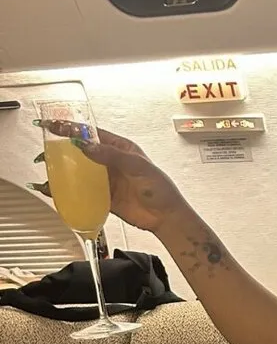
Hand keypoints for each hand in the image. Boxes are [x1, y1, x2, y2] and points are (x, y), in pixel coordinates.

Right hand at [33, 122, 185, 233]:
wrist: (166, 217)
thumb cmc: (160, 189)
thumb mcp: (138, 166)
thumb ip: (112, 156)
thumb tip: (86, 146)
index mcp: (120, 149)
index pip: (92, 134)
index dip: (72, 128)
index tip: (54, 125)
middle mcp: (111, 163)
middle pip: (81, 152)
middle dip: (61, 149)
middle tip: (44, 150)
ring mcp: (107, 180)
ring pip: (79, 172)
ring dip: (62, 170)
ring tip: (45, 168)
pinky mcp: (104, 197)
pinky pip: (82, 192)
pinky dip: (68, 192)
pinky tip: (55, 190)